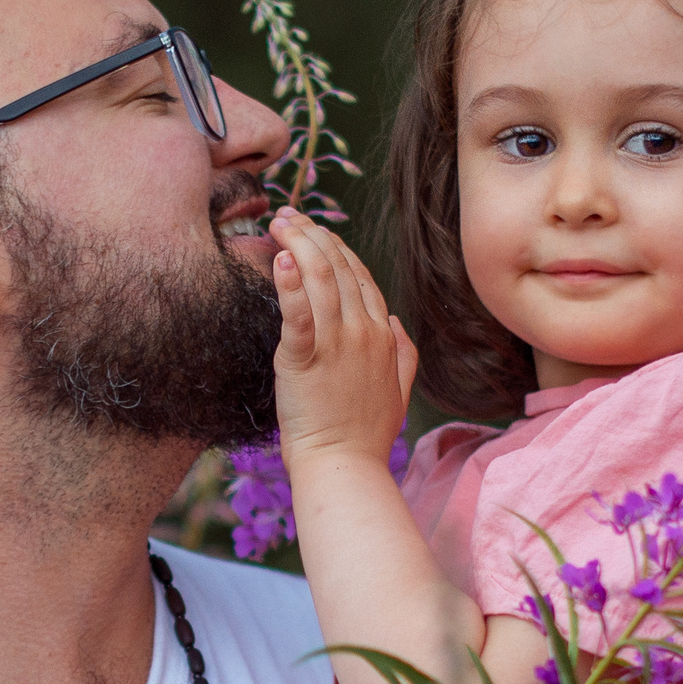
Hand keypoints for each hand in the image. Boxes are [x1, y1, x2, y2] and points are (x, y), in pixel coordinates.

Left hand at [271, 209, 417, 469]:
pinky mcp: (304, 359)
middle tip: (288, 215)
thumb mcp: (398, 391)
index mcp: (384, 335)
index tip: (315, 231)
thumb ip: (404, 353)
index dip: (336, 248)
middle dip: (312, 234)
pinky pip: (297, 313)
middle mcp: (363, 332)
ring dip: (298, 244)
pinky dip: (288, 283)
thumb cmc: (365, 437)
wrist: (344, 467)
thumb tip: (397, 322)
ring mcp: (336, 344)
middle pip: (338, 268)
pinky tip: (278, 259)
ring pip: (319, 278)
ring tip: (279, 224)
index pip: (361, 277)